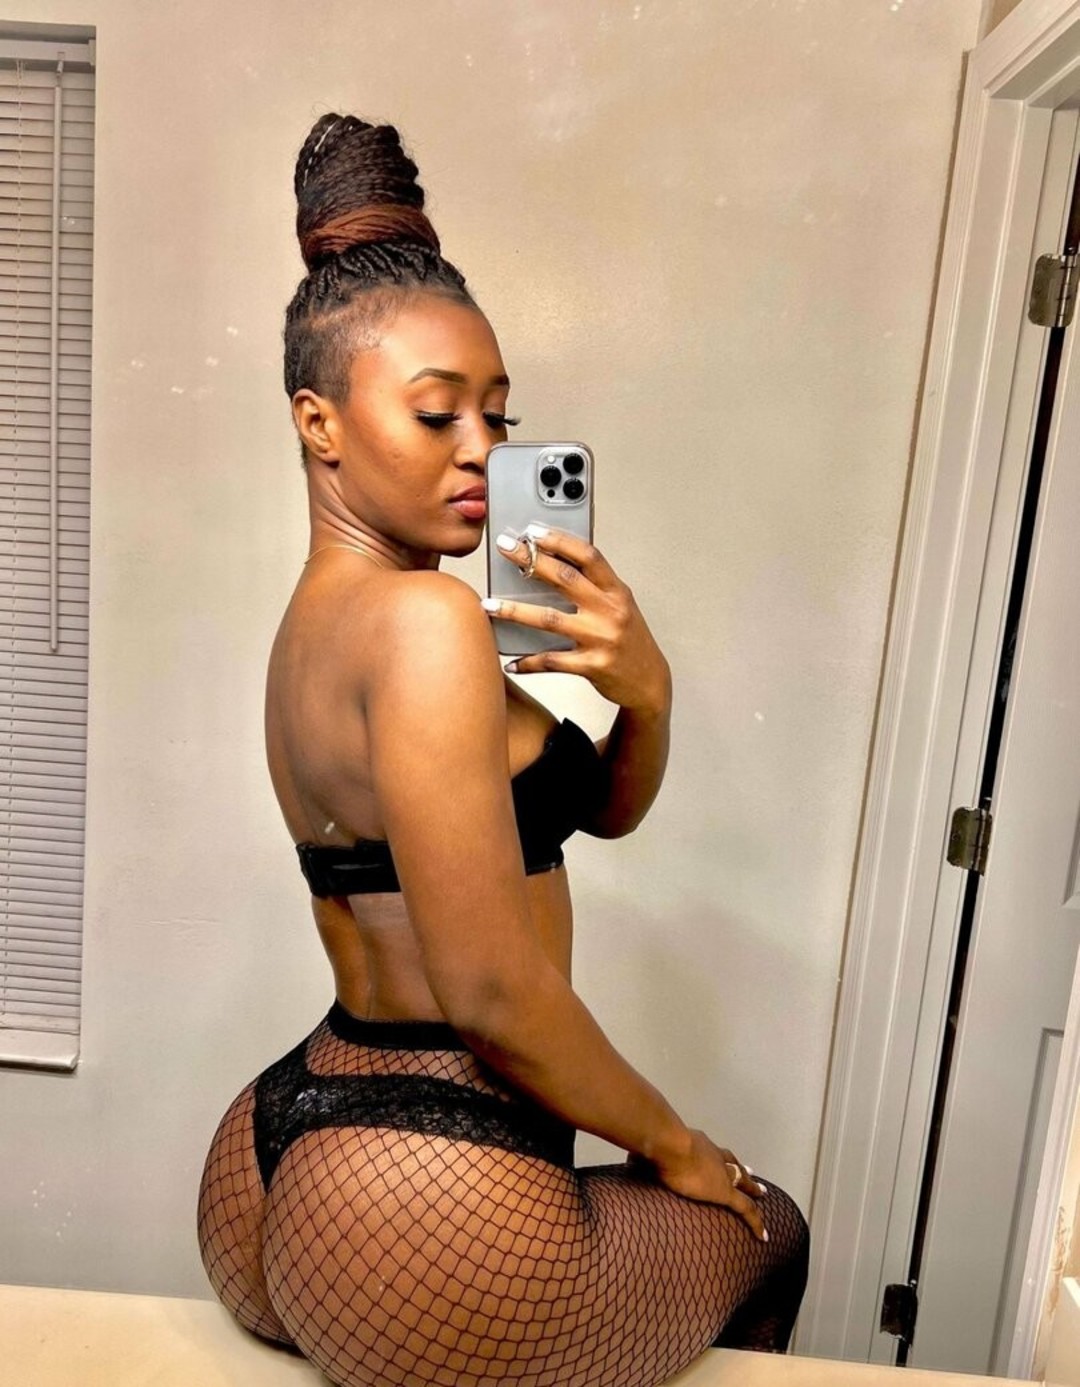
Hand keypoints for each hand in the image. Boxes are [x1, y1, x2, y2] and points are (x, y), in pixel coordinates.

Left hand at [483, 526, 670, 711]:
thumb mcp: (619, 606)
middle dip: (530, 561)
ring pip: (550, 619)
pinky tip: (511, 662)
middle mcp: (610, 612)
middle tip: (505, 548)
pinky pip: (552, 661)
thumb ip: (594, 586)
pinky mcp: (592, 666)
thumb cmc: (629, 640)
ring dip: (514, 611)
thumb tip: (553, 562)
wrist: (650, 683)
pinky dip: (528, 662)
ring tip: (487, 605)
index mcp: (617, 592)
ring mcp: (601, 639)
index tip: (533, 531)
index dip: (560, 540)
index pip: (589, 556)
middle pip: (565, 579)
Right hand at [629, 1130, 769, 1240]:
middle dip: (741, 1169)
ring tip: (762, 1194)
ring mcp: (721, 1173)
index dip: (719, 1156)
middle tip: (751, 1173)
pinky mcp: (726, 1193)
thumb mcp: (648, 1151)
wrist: (668, 1144)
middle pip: (732, 1162)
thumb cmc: (655, 1145)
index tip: (724, 1160)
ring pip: (742, 1181)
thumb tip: (630, 1163)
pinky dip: (756, 1222)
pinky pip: (746, 1209)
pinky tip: (763, 1235)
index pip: (711, 1150)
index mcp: (695, 1143)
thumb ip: (642, 1158)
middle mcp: (712, 1154)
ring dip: (752, 1187)